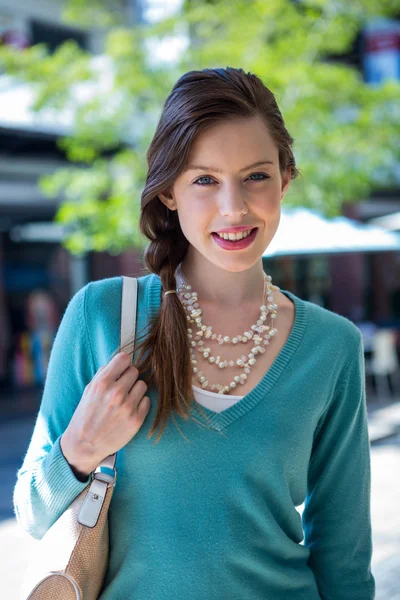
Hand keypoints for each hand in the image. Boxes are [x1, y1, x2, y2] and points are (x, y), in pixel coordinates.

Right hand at [60, 352, 149, 476]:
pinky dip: (140, 404)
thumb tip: (120, 362)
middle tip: (121, 388)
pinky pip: (147, 401)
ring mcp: (128, 407)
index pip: (124, 358)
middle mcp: (116, 393)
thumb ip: (104, 375)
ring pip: (142, 385)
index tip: (120, 370)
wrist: (84, 445)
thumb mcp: (89, 390)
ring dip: (135, 391)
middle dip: (128, 378)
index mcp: (102, 383)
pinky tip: (129, 410)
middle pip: (135, 371)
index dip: (122, 364)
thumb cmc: (86, 415)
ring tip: (125, 400)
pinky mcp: (137, 420)